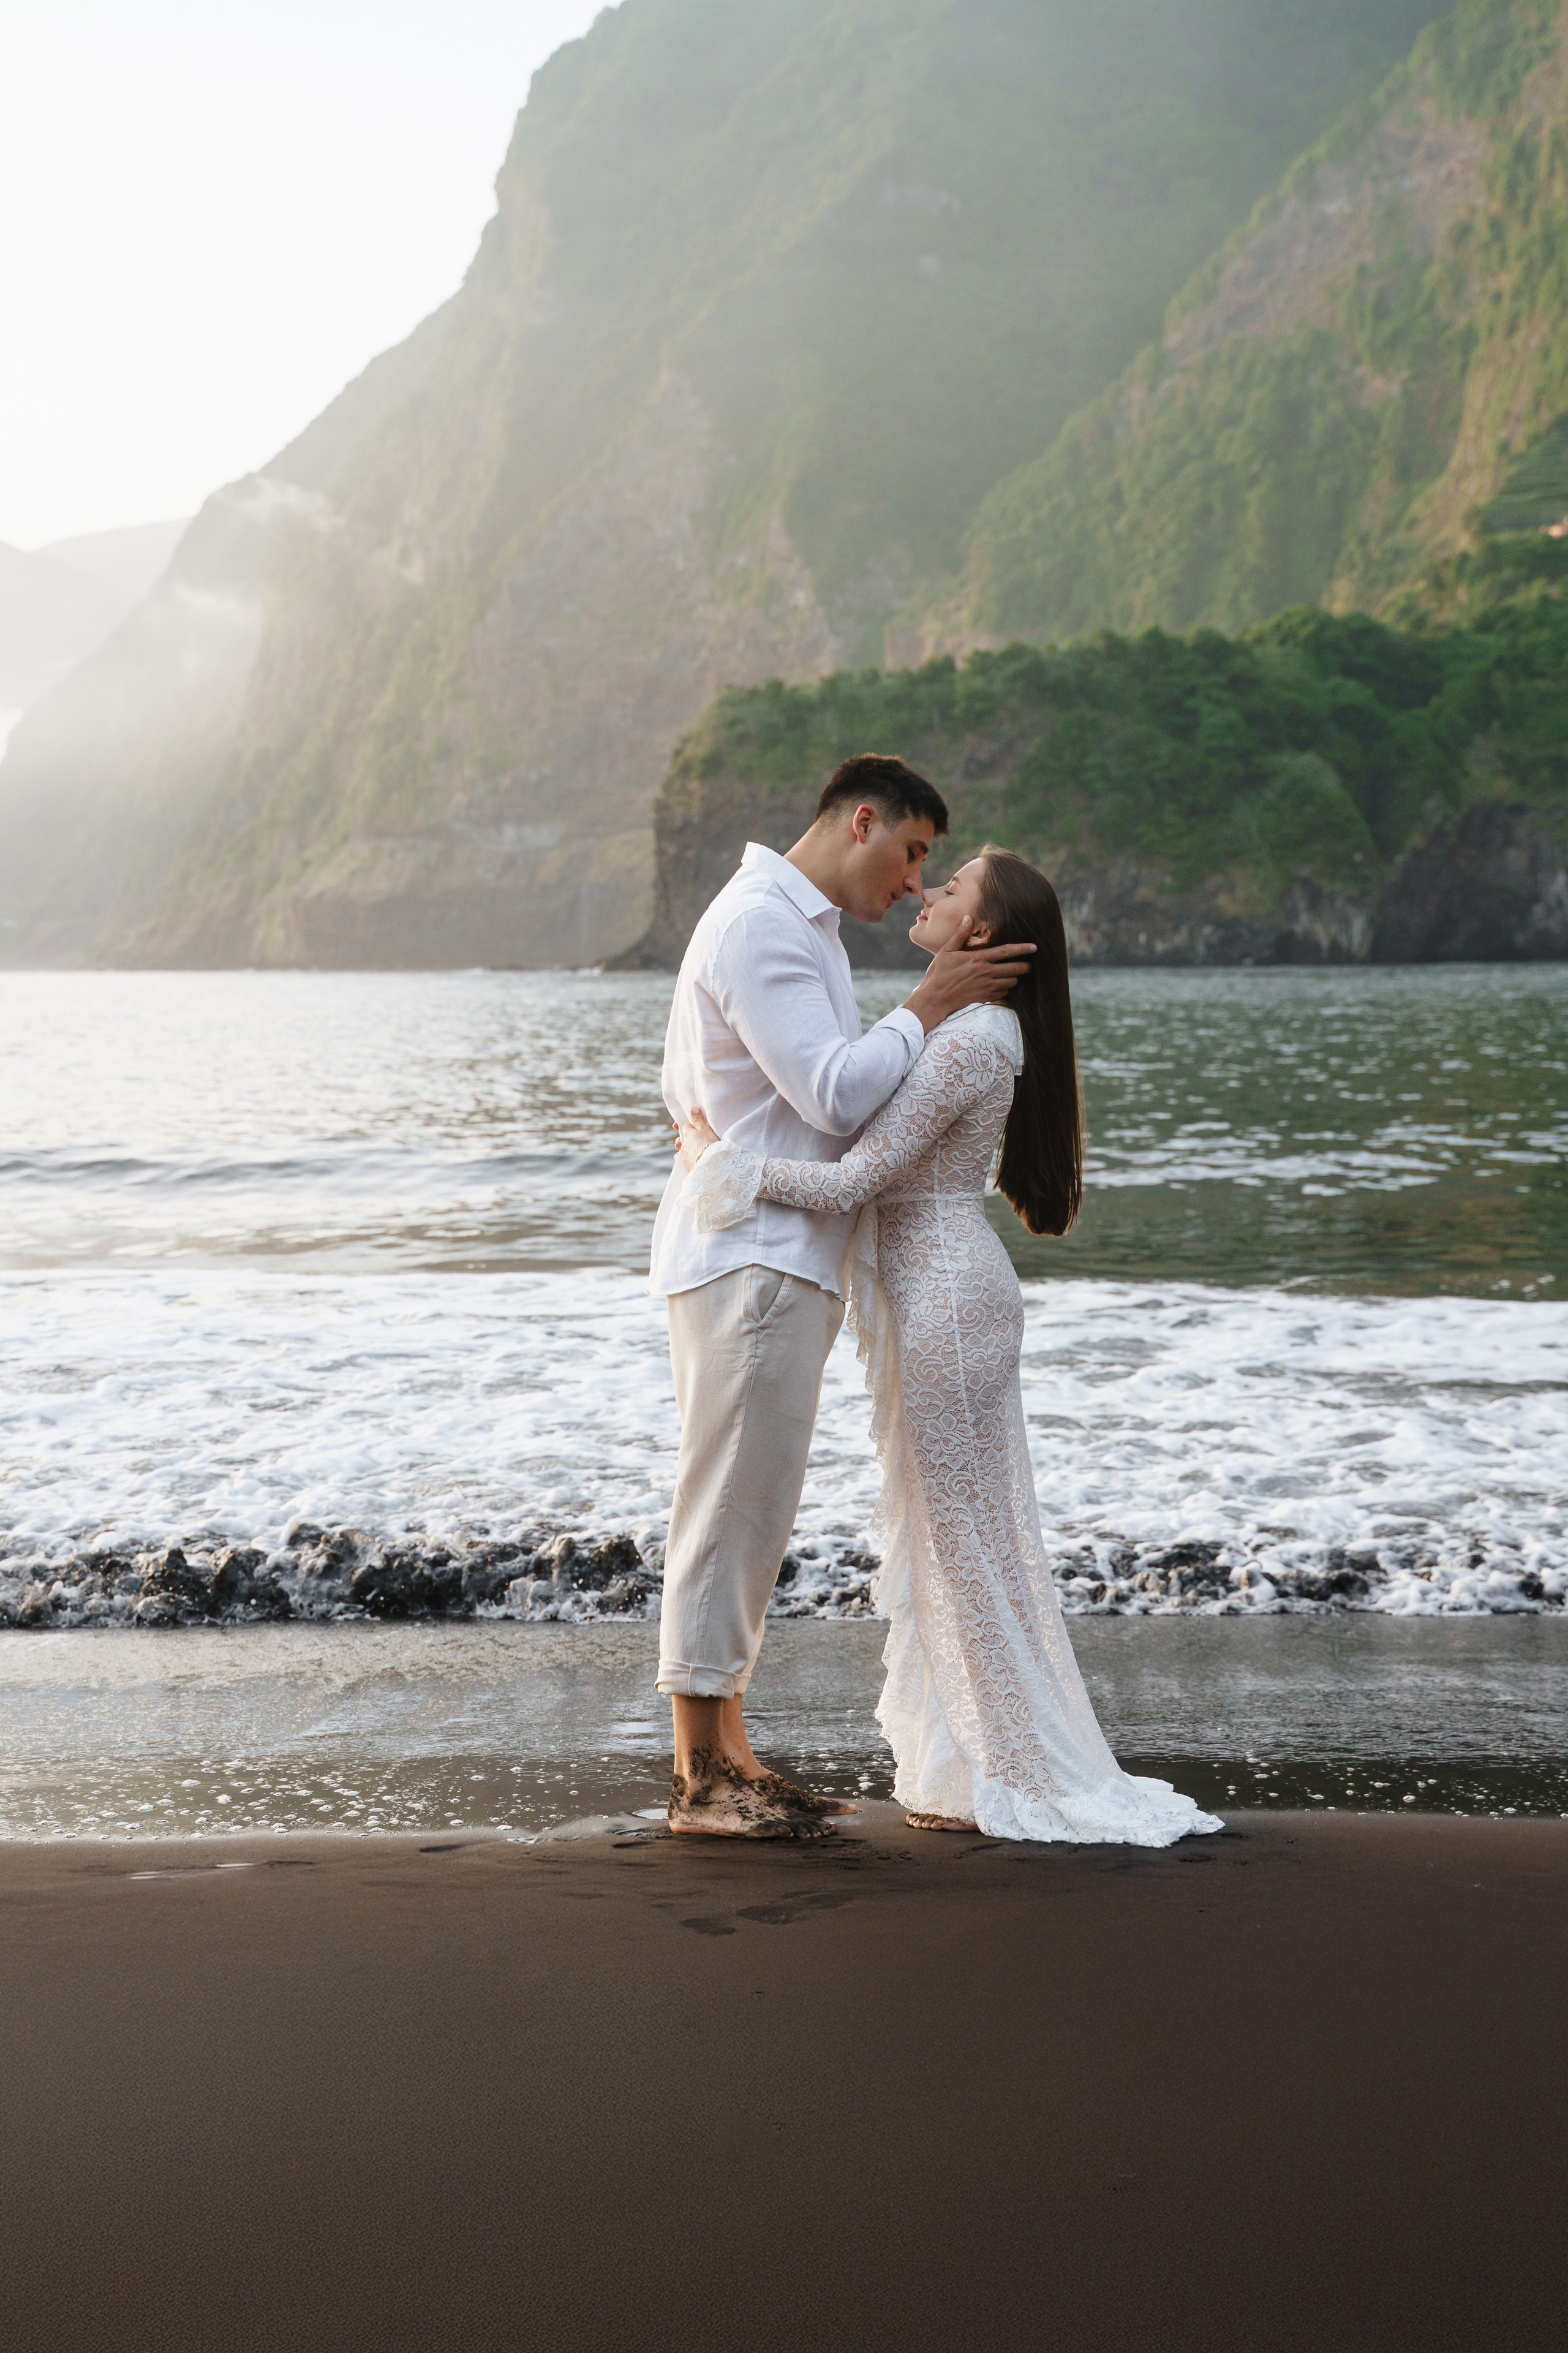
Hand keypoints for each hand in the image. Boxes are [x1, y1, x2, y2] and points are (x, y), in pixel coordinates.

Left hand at [676, 1106, 720, 1171]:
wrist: (710, 1165)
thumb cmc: (709, 1144)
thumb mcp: (705, 1129)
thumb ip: (698, 1119)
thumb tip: (692, 1108)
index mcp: (688, 1134)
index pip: (685, 1126)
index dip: (689, 1125)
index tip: (693, 1126)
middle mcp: (683, 1145)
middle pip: (682, 1139)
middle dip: (685, 1138)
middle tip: (690, 1138)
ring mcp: (684, 1156)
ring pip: (682, 1150)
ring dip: (684, 1149)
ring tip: (690, 1149)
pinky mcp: (687, 1166)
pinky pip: (683, 1161)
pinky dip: (685, 1159)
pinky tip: (688, 1160)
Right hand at [903, 920, 1034, 1033]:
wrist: (935, 999)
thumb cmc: (938, 974)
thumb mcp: (946, 951)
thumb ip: (960, 935)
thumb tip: (967, 918)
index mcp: (978, 958)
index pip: (1006, 951)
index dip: (1022, 949)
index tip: (1034, 947)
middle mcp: (986, 973)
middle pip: (1014, 968)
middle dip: (1025, 966)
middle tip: (1030, 965)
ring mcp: (987, 987)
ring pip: (1011, 982)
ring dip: (1014, 979)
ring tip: (1014, 976)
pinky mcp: (985, 998)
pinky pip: (1003, 994)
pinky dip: (1005, 990)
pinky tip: (1002, 987)